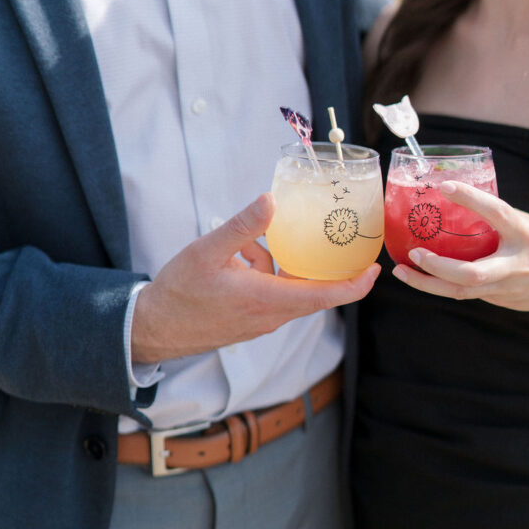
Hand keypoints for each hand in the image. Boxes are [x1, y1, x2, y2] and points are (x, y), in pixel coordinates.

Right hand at [132, 193, 378, 364]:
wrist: (153, 328)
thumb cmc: (179, 292)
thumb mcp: (208, 250)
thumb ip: (243, 226)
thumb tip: (271, 200)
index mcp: (267, 300)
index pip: (325, 296)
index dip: (355, 285)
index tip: (375, 270)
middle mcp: (271, 316)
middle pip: (314, 292)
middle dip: (328, 269)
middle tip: (338, 241)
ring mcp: (261, 322)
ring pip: (289, 290)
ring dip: (281, 265)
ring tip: (249, 245)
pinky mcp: (251, 323)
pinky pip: (272, 295)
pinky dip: (266, 274)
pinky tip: (239, 258)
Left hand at [393, 180, 528, 315]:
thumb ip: (507, 219)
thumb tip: (470, 204)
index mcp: (528, 236)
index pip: (497, 213)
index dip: (471, 199)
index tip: (445, 185)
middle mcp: (516, 266)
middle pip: (470, 274)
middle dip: (437, 267)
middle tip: (414, 252)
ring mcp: (507, 288)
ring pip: (461, 292)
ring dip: (428, 284)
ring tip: (402, 272)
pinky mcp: (501, 300)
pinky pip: (467, 293)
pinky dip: (443, 285)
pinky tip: (423, 276)